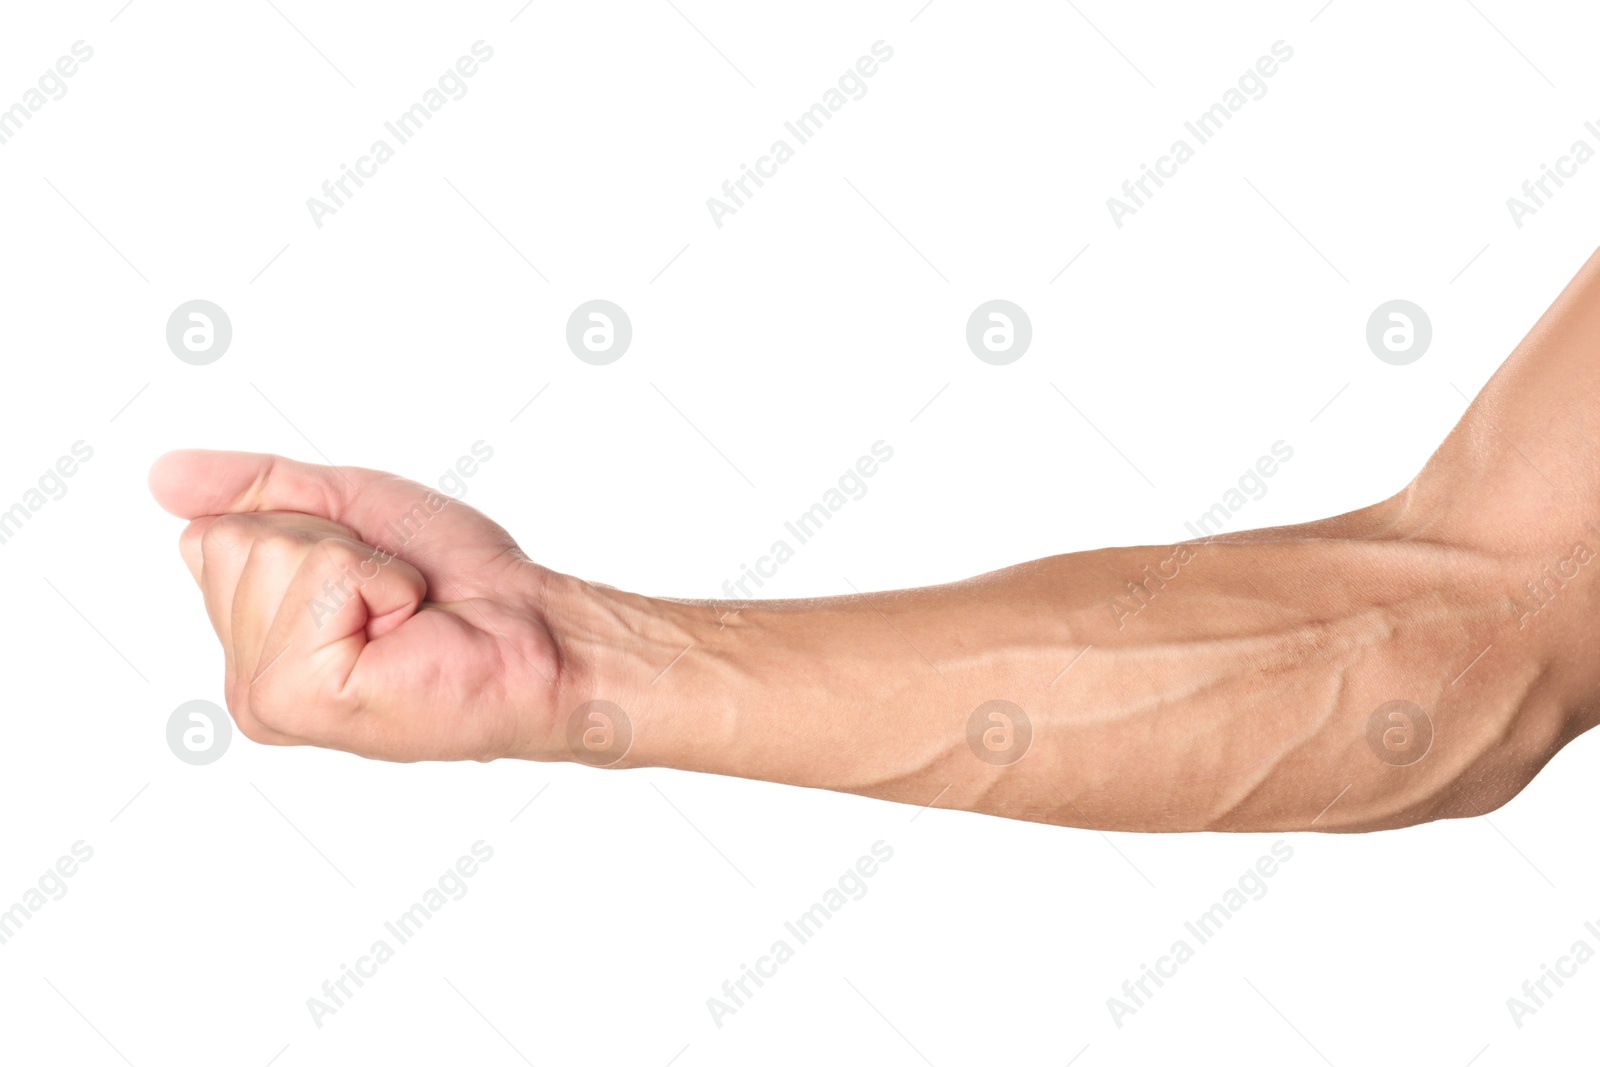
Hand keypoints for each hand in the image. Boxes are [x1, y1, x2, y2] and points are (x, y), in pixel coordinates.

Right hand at [149, 450, 565, 761]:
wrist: (534, 631)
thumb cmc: (459, 582)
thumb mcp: (348, 508)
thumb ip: (259, 490)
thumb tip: (165, 477)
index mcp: (251, 640)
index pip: (212, 534)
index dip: (308, 525)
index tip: (369, 568)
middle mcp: (247, 677)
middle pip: (230, 540)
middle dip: (332, 544)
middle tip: (394, 594)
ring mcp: (265, 695)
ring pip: (268, 554)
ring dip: (361, 566)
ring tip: (402, 615)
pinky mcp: (298, 700)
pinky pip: (316, 579)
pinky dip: (379, 583)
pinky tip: (404, 631)